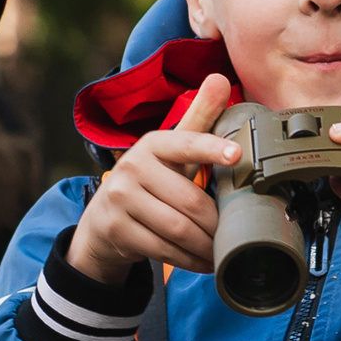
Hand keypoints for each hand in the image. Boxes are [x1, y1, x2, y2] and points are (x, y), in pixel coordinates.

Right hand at [67, 73, 237, 279]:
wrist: (103, 222)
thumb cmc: (150, 181)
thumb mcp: (171, 150)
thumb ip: (198, 119)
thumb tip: (219, 78)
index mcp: (153, 144)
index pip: (185, 143)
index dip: (211, 147)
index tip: (237, 154)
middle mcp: (133, 167)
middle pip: (189, 200)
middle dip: (216, 224)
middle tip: (234, 236)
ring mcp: (120, 199)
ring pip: (177, 229)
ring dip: (206, 246)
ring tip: (221, 253)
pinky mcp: (116, 229)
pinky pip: (164, 250)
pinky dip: (190, 261)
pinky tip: (203, 263)